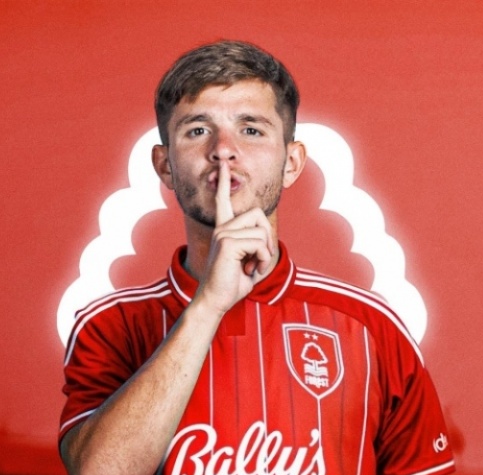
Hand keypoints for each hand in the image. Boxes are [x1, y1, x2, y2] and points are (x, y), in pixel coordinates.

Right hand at [194, 160, 275, 315]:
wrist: (215, 301)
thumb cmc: (232, 284)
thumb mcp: (248, 261)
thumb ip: (255, 245)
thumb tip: (265, 235)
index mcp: (224, 230)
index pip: (223, 201)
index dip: (223, 182)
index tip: (223, 165)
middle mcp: (222, 228)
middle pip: (259, 215)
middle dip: (267, 238)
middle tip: (259, 259)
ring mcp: (223, 233)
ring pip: (262, 231)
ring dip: (265, 253)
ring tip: (252, 267)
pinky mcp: (227, 243)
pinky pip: (260, 244)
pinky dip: (263, 260)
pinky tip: (250, 270)